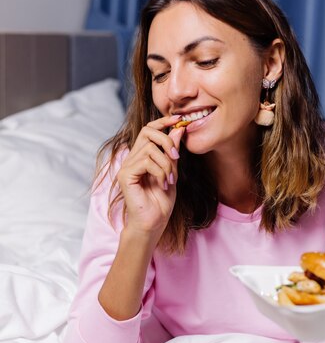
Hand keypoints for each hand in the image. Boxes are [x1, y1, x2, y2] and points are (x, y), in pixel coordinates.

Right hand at [116, 115, 183, 240]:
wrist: (153, 223)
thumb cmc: (161, 202)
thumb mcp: (172, 172)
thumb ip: (173, 153)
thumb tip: (179, 129)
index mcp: (142, 156)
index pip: (149, 130)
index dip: (163, 121)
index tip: (180, 119)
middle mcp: (132, 158)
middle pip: (147, 132)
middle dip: (167, 141)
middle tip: (177, 158)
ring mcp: (127, 167)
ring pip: (150, 149)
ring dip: (167, 164)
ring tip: (171, 180)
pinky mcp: (125, 176)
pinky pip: (146, 162)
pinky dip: (160, 172)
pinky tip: (163, 184)